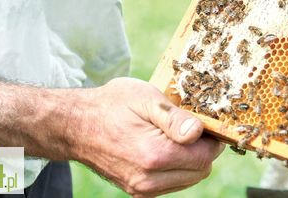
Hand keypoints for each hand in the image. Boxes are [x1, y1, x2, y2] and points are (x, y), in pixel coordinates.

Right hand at [69, 78, 222, 196]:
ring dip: (190, 160)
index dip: (211, 138)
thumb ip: (175, 118)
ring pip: (188, 179)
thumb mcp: (145, 99)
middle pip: (201, 171)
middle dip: (202, 149)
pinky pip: (172, 183)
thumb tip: (198, 132)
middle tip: (190, 126)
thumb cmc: (111, 106)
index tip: (205, 121)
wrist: (75, 125)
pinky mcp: (137, 191)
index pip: (205, 157)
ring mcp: (141, 188)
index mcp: (154, 156)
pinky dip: (177, 167)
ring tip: (174, 135)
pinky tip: (165, 146)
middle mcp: (148, 179)